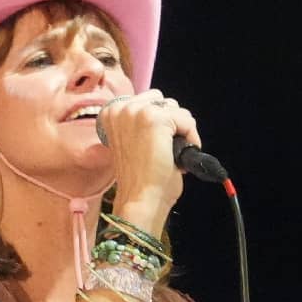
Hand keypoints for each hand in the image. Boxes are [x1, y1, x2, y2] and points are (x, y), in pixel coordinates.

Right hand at [97, 89, 199, 236]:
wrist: (140, 200)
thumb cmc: (138, 180)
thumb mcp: (134, 143)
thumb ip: (142, 125)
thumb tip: (170, 117)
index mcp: (111, 113)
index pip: (148, 102)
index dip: (160, 124)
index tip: (158, 145)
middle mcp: (121, 108)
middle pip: (163, 102)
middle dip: (171, 125)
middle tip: (166, 150)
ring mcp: (137, 111)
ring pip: (177, 110)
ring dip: (180, 131)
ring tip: (171, 154)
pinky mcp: (155, 119)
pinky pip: (186, 120)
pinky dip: (191, 138)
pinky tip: (179, 157)